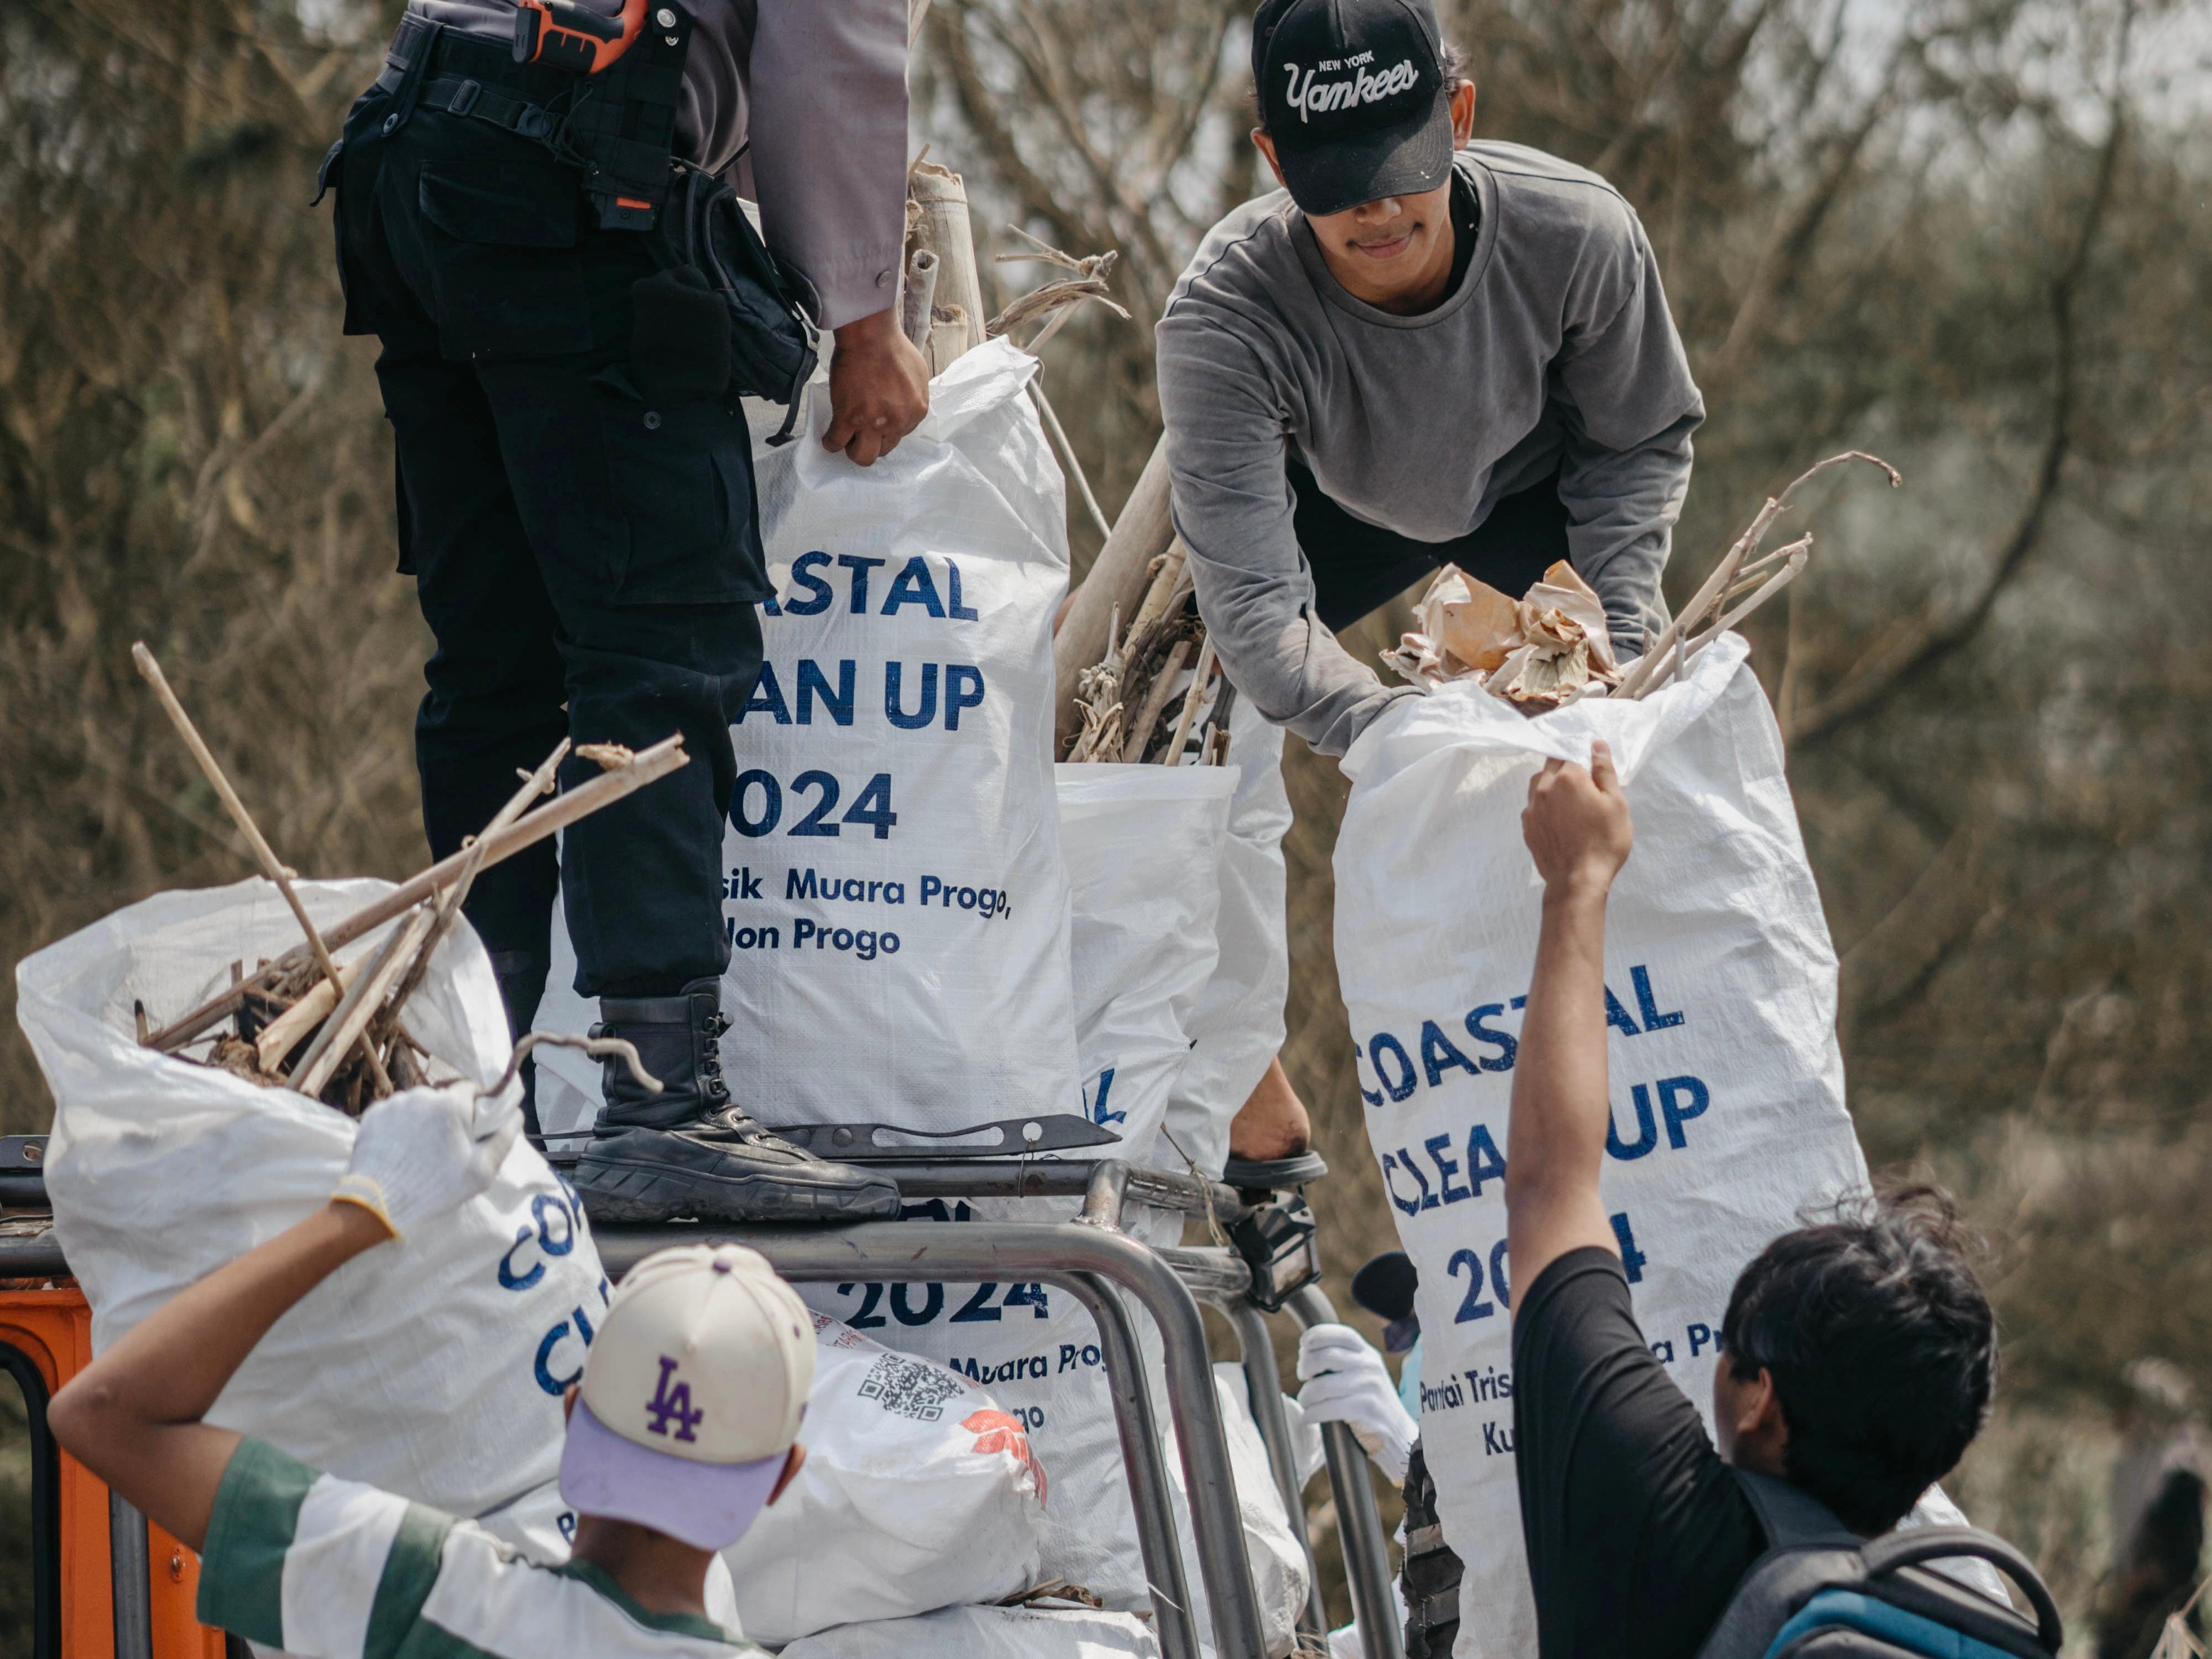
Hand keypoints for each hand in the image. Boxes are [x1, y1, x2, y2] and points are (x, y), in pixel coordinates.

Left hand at [333, 1081, 520, 1240]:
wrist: (377, 1205)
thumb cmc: (435, 1188)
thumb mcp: (482, 1171)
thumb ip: (504, 1138)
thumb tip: (516, 1114)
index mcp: (451, 1104)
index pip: (471, 1087)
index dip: (476, 1105)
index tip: (473, 1127)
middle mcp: (421, 1095)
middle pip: (443, 1097)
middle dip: (447, 1115)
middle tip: (445, 1145)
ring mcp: (393, 1103)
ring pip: (417, 1105)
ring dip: (423, 1119)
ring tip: (419, 1150)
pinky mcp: (372, 1115)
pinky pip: (394, 1112)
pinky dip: (400, 1126)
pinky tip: (400, 1149)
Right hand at [823, 307, 928, 465]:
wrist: (871, 336)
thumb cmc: (893, 348)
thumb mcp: (918, 376)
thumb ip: (913, 398)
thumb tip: (903, 408)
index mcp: (916, 412)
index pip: (900, 436)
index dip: (886, 431)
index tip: (876, 424)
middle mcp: (897, 422)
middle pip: (883, 450)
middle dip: (871, 444)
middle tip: (860, 433)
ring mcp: (872, 423)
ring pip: (862, 456)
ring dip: (853, 450)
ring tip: (846, 439)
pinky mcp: (848, 418)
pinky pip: (836, 442)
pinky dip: (831, 443)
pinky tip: (829, 438)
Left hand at [1296, 1323, 1416, 1483]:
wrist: (1398, 1431)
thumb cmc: (1370, 1400)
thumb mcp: (1364, 1372)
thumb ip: (1342, 1360)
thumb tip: (1306, 1353)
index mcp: (1368, 1353)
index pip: (1343, 1334)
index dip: (1318, 1334)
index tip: (1303, 1344)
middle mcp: (1370, 1366)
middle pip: (1326, 1356)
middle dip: (1306, 1365)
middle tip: (1302, 1376)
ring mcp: (1369, 1387)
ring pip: (1322, 1385)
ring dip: (1305, 1395)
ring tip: (1305, 1402)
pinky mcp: (1366, 1409)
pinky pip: (1327, 1408)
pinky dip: (1311, 1414)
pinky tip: (1307, 1418)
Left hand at [1521, 740, 1632, 897]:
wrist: (1577, 881)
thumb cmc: (1603, 842)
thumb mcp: (1616, 803)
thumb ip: (1604, 771)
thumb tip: (1596, 745)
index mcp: (1567, 778)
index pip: (1571, 751)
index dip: (1582, 754)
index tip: (1591, 764)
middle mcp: (1543, 787)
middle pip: (1552, 764)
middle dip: (1567, 767)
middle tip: (1585, 782)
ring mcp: (1531, 808)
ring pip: (1539, 783)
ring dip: (1553, 783)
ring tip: (1572, 799)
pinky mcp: (1527, 826)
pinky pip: (1534, 805)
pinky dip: (1545, 804)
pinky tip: (1560, 817)